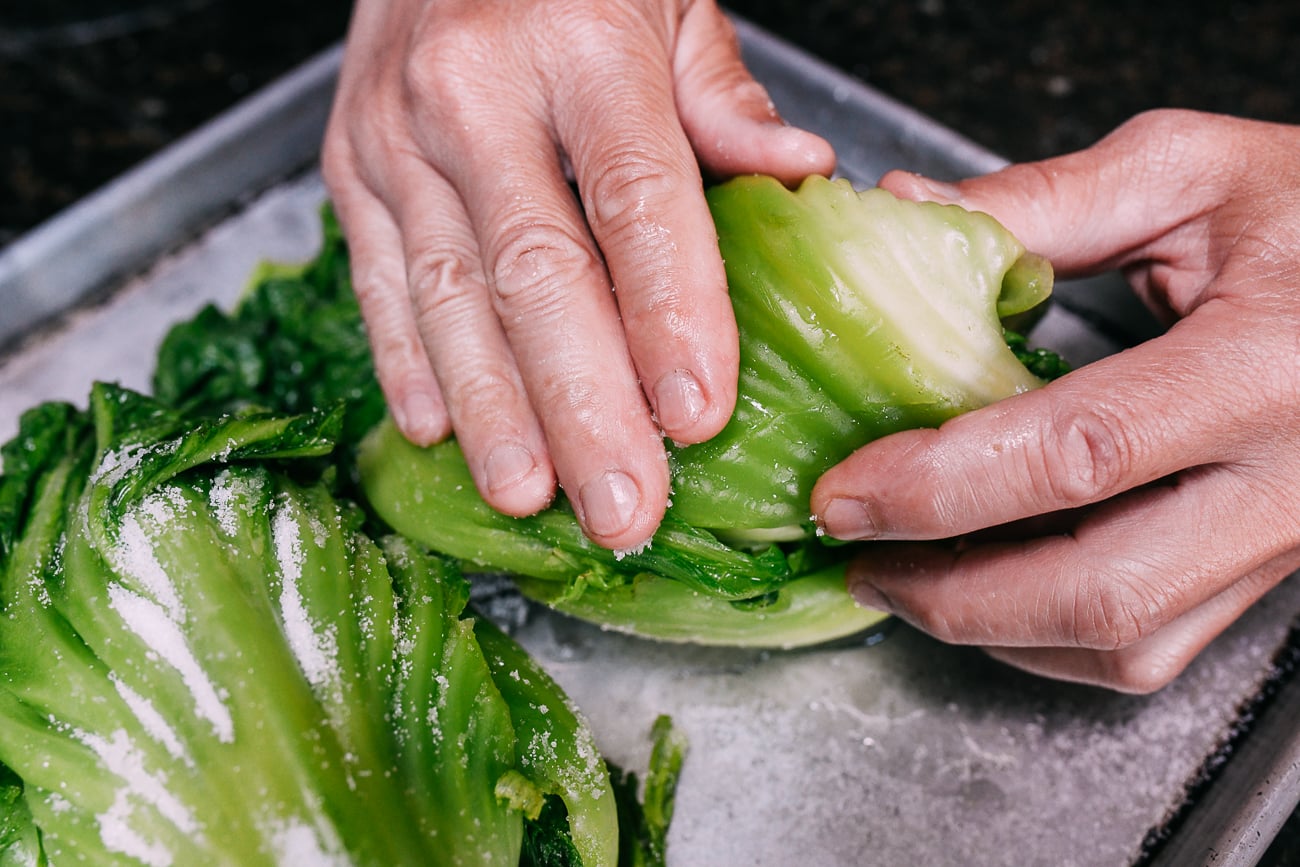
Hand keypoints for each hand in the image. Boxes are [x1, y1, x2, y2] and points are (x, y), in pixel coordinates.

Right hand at [322, 0, 833, 548]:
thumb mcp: (668, 0)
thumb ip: (725, 101)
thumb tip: (802, 178)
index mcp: (579, 43)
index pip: (633, 197)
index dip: (667, 312)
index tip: (698, 414)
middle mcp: (472, 92)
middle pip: (536, 274)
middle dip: (582, 405)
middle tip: (621, 506)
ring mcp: (394, 133)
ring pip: (450, 296)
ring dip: (493, 412)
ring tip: (531, 497)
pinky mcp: (347, 165)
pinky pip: (378, 282)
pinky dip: (410, 365)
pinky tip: (441, 435)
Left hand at [812, 109, 1299, 692]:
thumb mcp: (1189, 174)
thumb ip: (1041, 202)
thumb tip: (906, 210)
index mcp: (1266, 365)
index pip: (1079, 453)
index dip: (940, 486)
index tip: (843, 492)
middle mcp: (1289, 481)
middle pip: (1098, 592)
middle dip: (949, 592)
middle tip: (856, 555)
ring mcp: (1287, 540)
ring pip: (1127, 644)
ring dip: (990, 628)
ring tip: (902, 575)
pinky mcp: (1272, 568)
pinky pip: (1156, 646)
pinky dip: (1050, 638)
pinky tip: (987, 589)